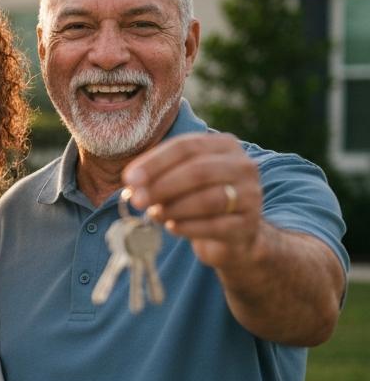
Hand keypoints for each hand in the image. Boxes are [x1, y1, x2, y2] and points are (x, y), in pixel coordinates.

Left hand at [121, 132, 262, 268]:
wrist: (233, 234)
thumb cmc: (198, 199)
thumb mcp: (180, 179)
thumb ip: (158, 176)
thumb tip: (131, 183)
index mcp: (223, 146)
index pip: (186, 146)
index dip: (155, 162)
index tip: (129, 179)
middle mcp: (243, 166)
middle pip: (198, 171)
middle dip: (162, 186)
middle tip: (136, 200)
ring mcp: (251, 195)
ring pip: (209, 199)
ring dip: (174, 208)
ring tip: (153, 214)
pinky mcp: (248, 224)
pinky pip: (215, 226)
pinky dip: (188, 227)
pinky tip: (171, 227)